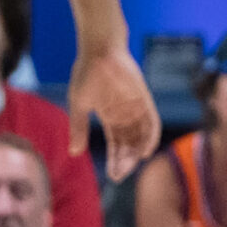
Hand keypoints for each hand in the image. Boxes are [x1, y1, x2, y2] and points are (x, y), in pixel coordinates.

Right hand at [68, 44, 160, 181]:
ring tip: (130, 167)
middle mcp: (125, 115)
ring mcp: (136, 108)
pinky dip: (150, 137)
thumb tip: (74, 153)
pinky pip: (152, 122)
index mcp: (110, 117)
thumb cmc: (87, 73)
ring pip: (140, 136)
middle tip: (121, 175)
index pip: (116, 144)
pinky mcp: (144, 99)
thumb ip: (79, 128)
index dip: (116, 160)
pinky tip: (145, 151)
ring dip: (136, 153)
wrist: (98, 50)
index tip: (113, 177)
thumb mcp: (80, 105)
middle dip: (126, 161)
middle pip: (129, 144)